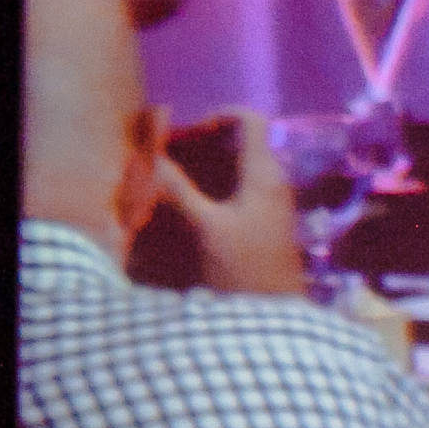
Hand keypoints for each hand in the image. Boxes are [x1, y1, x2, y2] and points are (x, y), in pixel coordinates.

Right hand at [156, 108, 304, 295]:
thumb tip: (153, 160)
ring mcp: (276, 201)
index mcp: (264, 172)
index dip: (223, 115)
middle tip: (180, 156)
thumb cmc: (243, 267)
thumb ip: (180, 191)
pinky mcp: (271, 220)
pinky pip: (248, 187)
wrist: (275, 312)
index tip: (193, 132)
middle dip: (213, 142)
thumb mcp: (206, 228)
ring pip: (247, 165)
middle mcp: (275, 180)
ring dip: (216, 165)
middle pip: (248, 141)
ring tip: (184, 179)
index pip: (252, 119)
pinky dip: (225, 185)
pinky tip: (200, 204)